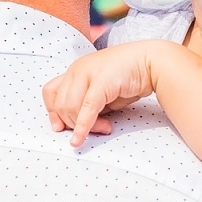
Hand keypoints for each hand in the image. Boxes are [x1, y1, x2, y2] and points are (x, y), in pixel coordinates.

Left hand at [42, 43, 162, 145]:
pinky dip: (82, 127)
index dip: (52, 112)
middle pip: (59, 104)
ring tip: (104, 128)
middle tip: (94, 130)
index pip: (50, 92)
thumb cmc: (130, 77)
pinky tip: (80, 139)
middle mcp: (77, 69)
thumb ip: (89, 105)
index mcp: (76, 70)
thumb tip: (80, 126)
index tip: (59, 128)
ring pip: (70, 107)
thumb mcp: (103, 93)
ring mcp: (87, 73)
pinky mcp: (101, 81)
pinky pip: (86, 109)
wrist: (151, 63)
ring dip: (84, 125)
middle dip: (72, 123)